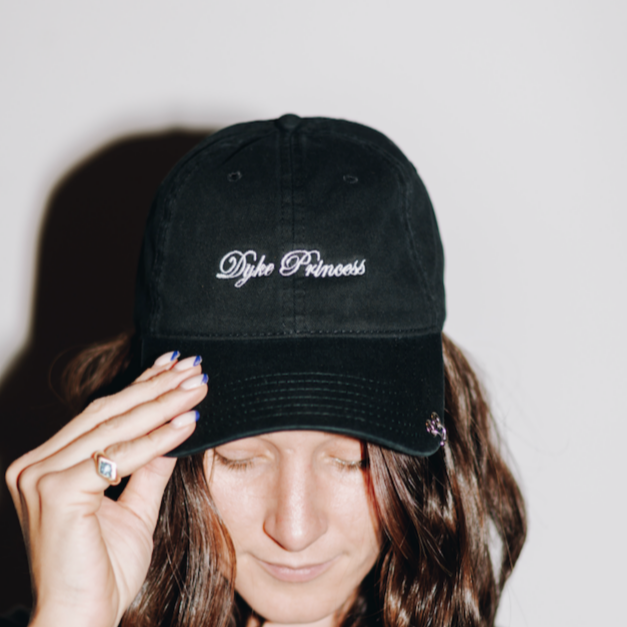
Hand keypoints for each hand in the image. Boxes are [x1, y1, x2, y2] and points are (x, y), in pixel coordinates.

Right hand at [5, 352, 207, 626]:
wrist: (80, 622)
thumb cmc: (103, 572)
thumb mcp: (134, 509)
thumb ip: (148, 468)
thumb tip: (174, 430)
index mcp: (48, 465)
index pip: (102, 415)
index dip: (141, 387)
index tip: (174, 367)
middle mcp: (35, 465)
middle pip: (108, 413)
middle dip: (156, 387)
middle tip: (194, 368)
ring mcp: (40, 476)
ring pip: (115, 429)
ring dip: (162, 404)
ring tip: (198, 387)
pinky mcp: (55, 492)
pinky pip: (118, 457)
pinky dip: (156, 439)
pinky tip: (188, 422)